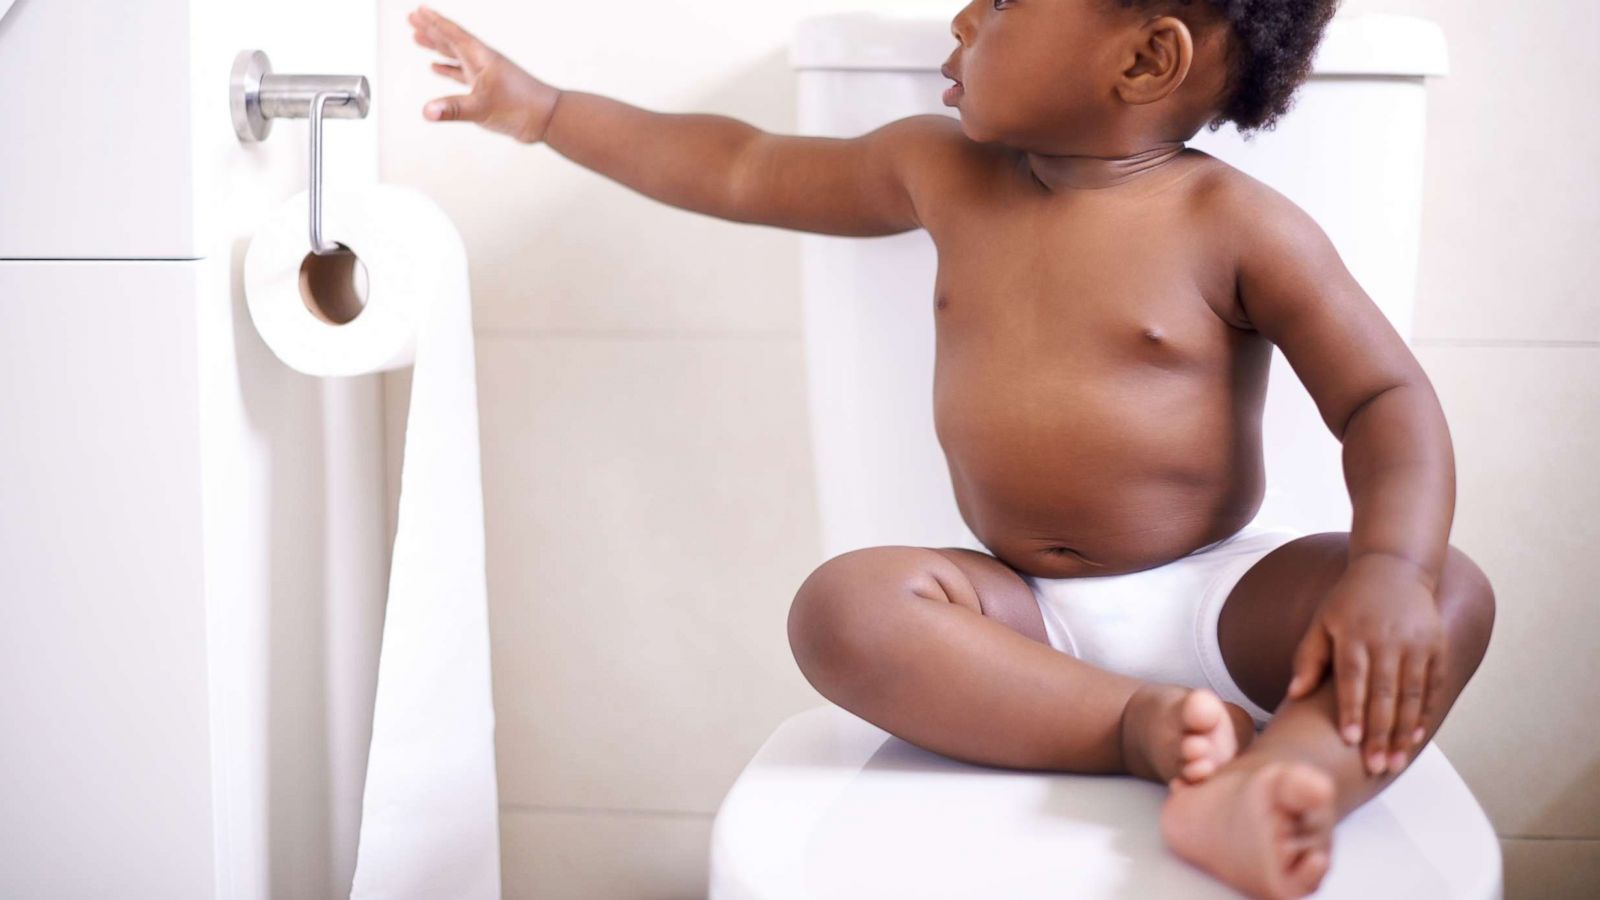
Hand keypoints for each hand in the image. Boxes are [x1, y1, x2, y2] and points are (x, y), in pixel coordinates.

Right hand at [407, 5, 561, 143]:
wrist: (546, 118)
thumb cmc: (521, 107)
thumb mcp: (482, 107)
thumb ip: (453, 109)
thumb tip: (428, 111)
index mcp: (481, 58)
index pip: (453, 34)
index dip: (435, 22)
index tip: (419, 10)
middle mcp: (482, 62)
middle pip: (451, 40)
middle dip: (431, 29)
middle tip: (412, 19)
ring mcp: (484, 74)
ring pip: (454, 55)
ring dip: (437, 47)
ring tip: (418, 39)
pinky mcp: (487, 89)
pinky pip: (461, 74)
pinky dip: (448, 70)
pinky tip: (437, 68)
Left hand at [1284, 553, 1448, 775]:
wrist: (1394, 569)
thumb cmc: (1349, 602)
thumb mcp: (1322, 622)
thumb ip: (1308, 657)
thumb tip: (1293, 694)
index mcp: (1354, 634)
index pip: (1353, 678)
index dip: (1352, 710)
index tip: (1349, 740)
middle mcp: (1387, 640)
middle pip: (1384, 694)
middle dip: (1380, 732)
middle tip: (1375, 766)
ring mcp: (1416, 644)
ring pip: (1410, 695)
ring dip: (1403, 732)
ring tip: (1394, 762)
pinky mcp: (1436, 647)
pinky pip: (1431, 687)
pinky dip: (1424, 714)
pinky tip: (1414, 738)